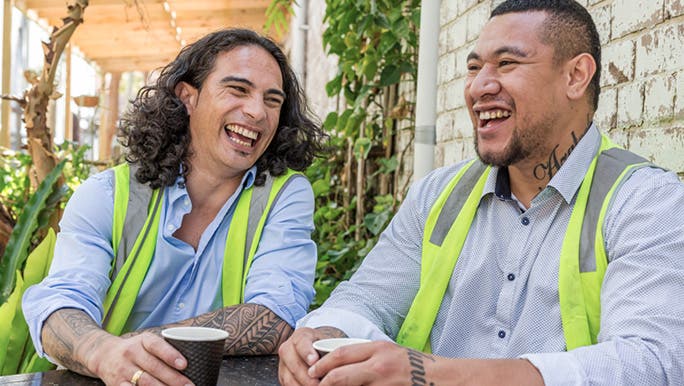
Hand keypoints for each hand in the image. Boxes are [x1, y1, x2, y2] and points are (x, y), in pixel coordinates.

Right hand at [80, 331, 191, 385]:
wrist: (104, 354)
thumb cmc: (135, 349)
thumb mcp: (147, 342)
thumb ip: (165, 348)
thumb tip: (191, 360)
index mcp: (143, 340)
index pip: (157, 346)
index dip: (171, 355)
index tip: (184, 365)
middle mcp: (132, 353)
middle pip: (154, 367)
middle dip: (174, 379)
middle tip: (189, 385)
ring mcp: (123, 369)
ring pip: (145, 382)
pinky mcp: (116, 383)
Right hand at [278, 327, 346, 385]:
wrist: (317, 350)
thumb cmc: (324, 347)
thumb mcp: (329, 343)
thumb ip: (331, 351)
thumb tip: (335, 362)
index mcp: (301, 336)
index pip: (301, 343)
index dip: (307, 352)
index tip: (314, 361)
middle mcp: (288, 348)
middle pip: (295, 364)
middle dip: (307, 377)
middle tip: (319, 383)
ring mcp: (283, 363)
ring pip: (289, 378)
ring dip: (303, 385)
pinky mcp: (283, 376)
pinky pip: (288, 385)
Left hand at [309, 341, 435, 385]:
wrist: (440, 379)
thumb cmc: (414, 364)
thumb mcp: (389, 351)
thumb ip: (366, 354)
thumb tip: (338, 361)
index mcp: (378, 349)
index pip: (341, 354)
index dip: (322, 364)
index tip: (312, 370)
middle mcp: (378, 367)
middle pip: (339, 376)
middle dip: (322, 382)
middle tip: (315, 385)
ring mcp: (382, 385)